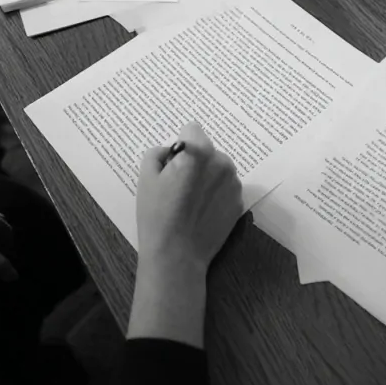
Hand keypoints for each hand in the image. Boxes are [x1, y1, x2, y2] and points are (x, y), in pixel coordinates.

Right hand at [136, 122, 242, 276]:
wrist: (177, 255)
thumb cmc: (157, 215)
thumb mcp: (146, 177)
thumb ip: (157, 152)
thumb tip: (171, 151)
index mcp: (198, 152)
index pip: (192, 129)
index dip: (179, 144)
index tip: (172, 163)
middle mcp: (222, 162)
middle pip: (207, 150)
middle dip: (195, 160)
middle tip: (178, 185)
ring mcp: (234, 184)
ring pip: (218, 169)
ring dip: (207, 176)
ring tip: (190, 201)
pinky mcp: (239, 202)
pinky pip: (226, 188)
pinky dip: (216, 194)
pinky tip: (202, 211)